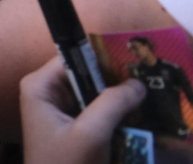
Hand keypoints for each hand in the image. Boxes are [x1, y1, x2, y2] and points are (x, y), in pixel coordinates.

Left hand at [19, 54, 145, 163]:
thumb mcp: (91, 134)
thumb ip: (112, 104)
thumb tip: (138, 83)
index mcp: (40, 86)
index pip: (74, 57)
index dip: (104, 57)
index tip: (137, 59)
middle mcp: (47, 91)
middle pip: (87, 74)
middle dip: (116, 79)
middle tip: (152, 79)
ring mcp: (59, 109)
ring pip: (95, 93)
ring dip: (119, 97)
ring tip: (152, 96)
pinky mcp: (72, 126)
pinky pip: (97, 111)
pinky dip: (116, 113)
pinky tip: (141, 114)